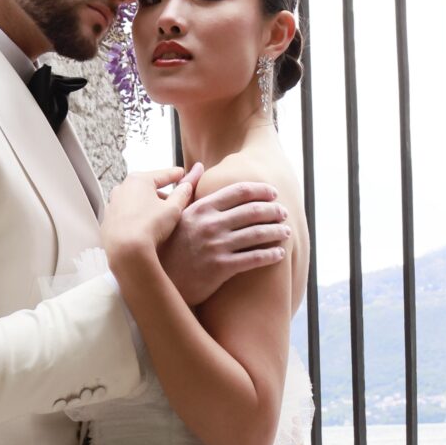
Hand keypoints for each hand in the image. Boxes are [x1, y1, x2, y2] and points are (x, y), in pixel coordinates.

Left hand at [102, 166, 197, 270]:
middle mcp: (122, 187)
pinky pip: (124, 213)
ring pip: (134, 200)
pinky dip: (134, 215)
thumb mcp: (173, 209)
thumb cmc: (150, 226)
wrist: (125, 250)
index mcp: (139, 180)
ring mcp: (112, 204)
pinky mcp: (107, 220)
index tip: (181, 173)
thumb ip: (181, 195)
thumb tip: (186, 186)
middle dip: (159, 192)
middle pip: (146, 187)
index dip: (174, 174)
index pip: (162, 174)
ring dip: (146, 204)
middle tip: (172, 201)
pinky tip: (142, 225)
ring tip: (157, 215)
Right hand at [161, 179, 291, 307]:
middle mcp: (210, 224)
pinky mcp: (221, 267)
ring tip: (287, 232)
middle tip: (284, 213)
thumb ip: (188, 188)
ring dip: (277, 231)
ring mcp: (216, 246)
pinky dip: (270, 254)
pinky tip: (280, 253)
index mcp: (202, 207)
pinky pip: (253, 258)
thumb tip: (199, 166)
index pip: (239, 192)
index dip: (261, 191)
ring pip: (257, 234)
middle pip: (253, 211)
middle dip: (274, 211)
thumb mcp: (175, 212)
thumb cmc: (167, 244)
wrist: (159, 278)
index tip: (274, 193)